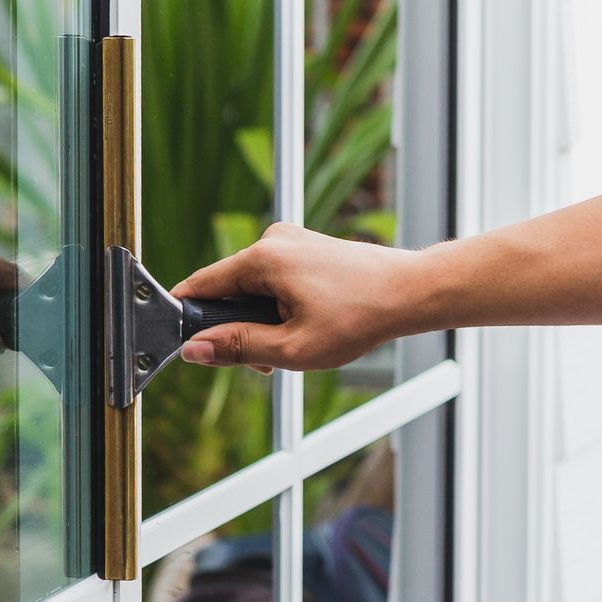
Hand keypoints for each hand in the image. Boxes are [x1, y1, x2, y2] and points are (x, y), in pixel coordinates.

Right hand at [173, 222, 432, 371]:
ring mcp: (291, 241)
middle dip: (239, 328)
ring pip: (253, 289)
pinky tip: (305, 326)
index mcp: (263, 258)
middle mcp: (273, 240)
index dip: (189, 318)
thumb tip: (194, 349)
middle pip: (228, 291)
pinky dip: (280, 307)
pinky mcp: (305, 248)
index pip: (201, 285)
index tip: (190, 346)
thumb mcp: (291, 348)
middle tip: (266, 361)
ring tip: (295, 344)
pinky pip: (273, 280)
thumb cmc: (360, 318)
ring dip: (262, 321)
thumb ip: (237, 348)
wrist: (411, 292)